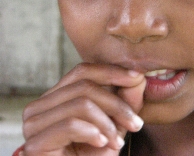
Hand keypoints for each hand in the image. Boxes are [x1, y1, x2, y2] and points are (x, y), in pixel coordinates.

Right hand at [22, 63, 145, 155]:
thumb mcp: (114, 126)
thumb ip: (124, 101)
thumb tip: (138, 77)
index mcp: (55, 97)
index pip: (82, 71)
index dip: (110, 71)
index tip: (137, 78)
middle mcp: (39, 106)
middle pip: (84, 85)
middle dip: (116, 103)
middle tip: (136, 123)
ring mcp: (33, 124)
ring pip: (80, 103)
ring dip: (107, 123)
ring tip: (118, 142)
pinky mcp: (34, 144)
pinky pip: (71, 125)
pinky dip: (92, 133)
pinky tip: (102, 144)